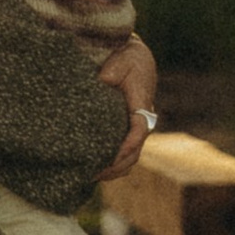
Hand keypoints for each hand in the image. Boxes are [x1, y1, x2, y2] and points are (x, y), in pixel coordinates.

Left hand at [94, 36, 158, 178]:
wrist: (136, 58)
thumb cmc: (127, 60)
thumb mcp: (120, 62)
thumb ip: (110, 75)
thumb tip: (99, 85)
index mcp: (142, 105)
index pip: (139, 131)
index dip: (128, 145)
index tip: (113, 156)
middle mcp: (143, 121)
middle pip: (135, 152)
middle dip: (116, 165)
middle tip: (94, 173)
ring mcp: (137, 128)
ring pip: (131, 157)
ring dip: (114, 170)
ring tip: (91, 176)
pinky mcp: (129, 130)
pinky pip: (125, 153)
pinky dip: (113, 165)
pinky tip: (95, 170)